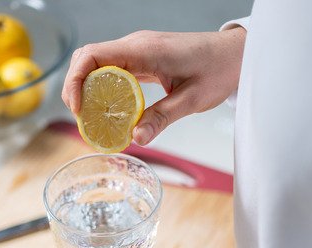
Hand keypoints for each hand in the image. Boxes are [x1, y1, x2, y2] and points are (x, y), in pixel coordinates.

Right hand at [61, 28, 245, 144]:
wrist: (236, 54)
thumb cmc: (218, 70)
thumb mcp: (192, 99)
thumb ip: (162, 118)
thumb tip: (137, 139)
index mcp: (145, 50)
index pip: (93, 56)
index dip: (76, 80)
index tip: (77, 109)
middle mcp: (136, 45)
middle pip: (88, 58)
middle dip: (76, 87)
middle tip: (82, 119)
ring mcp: (138, 50)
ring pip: (97, 63)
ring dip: (87, 87)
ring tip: (91, 117)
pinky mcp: (142, 58)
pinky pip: (112, 69)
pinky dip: (103, 87)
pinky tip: (108, 109)